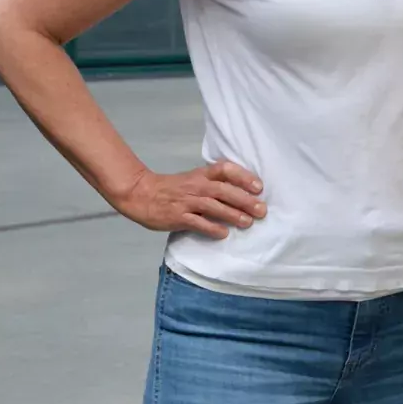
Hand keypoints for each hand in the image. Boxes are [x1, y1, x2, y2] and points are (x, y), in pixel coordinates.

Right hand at [112, 160, 265, 239]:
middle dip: (244, 200)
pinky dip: (211, 228)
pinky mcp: (177, 217)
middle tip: (261, 210)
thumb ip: (214, 183)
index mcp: (201, 174)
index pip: (225, 170)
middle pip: (224, 190)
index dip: (243, 177)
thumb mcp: (194, 179)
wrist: (141, 194)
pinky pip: (197, 223)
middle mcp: (196, 186)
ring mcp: (186, 202)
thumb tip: (243, 192)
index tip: (259, 186)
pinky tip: (223, 234)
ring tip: (247, 222)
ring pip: (213, 206)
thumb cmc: (172, 188)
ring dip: (232, 214)